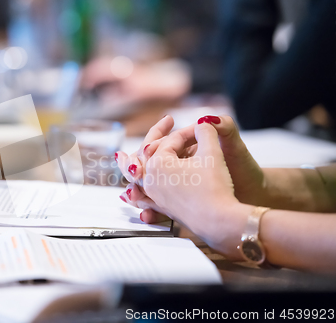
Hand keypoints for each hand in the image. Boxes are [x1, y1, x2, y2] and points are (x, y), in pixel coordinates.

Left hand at [120, 115, 267, 221]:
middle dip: (159, 135)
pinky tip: (130, 192)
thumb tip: (204, 122)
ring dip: (134, 163)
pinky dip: (136, 191)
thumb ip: (206, 131)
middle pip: (149, 152)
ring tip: (123, 157)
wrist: (218, 220)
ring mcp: (154, 195)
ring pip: (139, 175)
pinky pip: (143, 197)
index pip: (171, 140)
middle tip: (167, 122)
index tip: (202, 129)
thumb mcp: (212, 153)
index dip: (189, 131)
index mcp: (158, 164)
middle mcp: (150, 179)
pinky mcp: (162, 207)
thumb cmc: (214, 188)